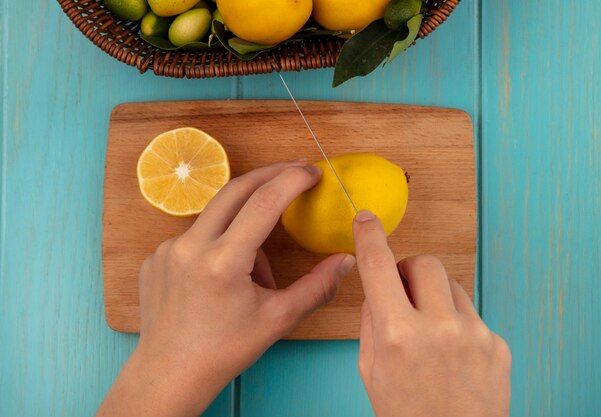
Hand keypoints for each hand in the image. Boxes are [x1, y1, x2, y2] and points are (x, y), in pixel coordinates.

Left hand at [97, 160, 355, 416]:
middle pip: (237, 190)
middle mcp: (190, 246)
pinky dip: (218, 244)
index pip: (264, 202)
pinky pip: (196, 235)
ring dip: (244, 226)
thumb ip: (317, 287)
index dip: (292, 180)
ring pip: (217, 217)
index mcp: (223, 262)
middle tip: (297, 172)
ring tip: (255, 271)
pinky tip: (221, 278)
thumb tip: (346, 260)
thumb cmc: (225, 350)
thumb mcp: (278, 319)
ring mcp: (167, 249)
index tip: (312, 172)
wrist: (170, 373)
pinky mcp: (156, 255)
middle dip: (270, 175)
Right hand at [353, 210, 510, 416]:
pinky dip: (458, 325)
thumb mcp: (372, 372)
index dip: (369, 237)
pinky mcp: (497, 344)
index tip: (366, 220)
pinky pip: (473, 314)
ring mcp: (474, 335)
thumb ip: (372, 324)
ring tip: (431, 334)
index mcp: (398, 335)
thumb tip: (377, 290)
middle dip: (408, 271)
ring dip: (435, 297)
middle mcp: (438, 328)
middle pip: (424, 263)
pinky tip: (453, 355)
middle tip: (403, 293)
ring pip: (451, 286)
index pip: (378, 267)